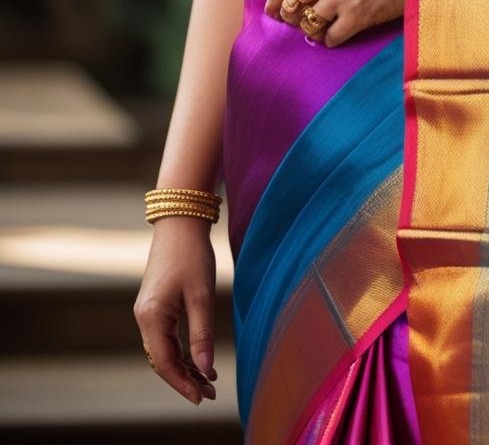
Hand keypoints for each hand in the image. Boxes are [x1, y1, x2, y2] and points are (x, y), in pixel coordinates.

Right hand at [134, 218, 217, 405]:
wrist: (179, 222)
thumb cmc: (192, 255)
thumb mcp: (201, 295)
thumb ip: (202, 334)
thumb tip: (205, 369)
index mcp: (152, 318)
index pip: (164, 363)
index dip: (183, 384)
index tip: (202, 398)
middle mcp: (144, 318)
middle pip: (162, 360)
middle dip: (185, 379)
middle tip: (211, 393)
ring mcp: (147, 311)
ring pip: (164, 350)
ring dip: (184, 366)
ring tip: (209, 381)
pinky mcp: (155, 305)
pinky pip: (165, 337)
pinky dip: (181, 350)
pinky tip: (199, 358)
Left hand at [264, 0, 422, 47]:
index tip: (273, 8)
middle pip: (291, 4)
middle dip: (290, 16)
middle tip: (295, 20)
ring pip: (308, 24)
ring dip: (310, 29)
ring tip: (317, 27)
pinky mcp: (358, 16)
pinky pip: (331, 37)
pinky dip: (330, 39)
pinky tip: (337, 33)